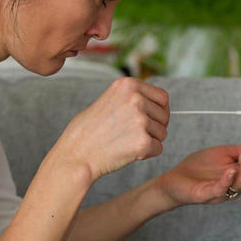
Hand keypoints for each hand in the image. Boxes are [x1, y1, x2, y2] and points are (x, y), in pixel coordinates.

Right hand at [53, 77, 169, 180]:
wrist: (76, 155)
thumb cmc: (87, 131)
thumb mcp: (108, 100)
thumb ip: (130, 98)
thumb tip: (155, 103)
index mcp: (128, 85)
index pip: (162, 97)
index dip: (159, 111)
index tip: (151, 120)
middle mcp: (136, 99)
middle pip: (164, 116)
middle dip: (155, 127)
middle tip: (134, 135)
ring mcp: (140, 120)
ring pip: (162, 133)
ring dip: (150, 141)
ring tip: (126, 143)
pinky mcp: (143, 142)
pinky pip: (158, 149)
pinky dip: (146, 154)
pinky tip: (128, 153)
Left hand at [156, 142, 240, 208]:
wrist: (174, 180)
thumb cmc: (198, 168)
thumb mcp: (222, 155)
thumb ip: (239, 151)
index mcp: (240, 179)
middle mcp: (234, 189)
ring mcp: (222, 193)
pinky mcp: (206, 195)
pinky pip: (220, 189)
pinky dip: (227, 180)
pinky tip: (231, 169)